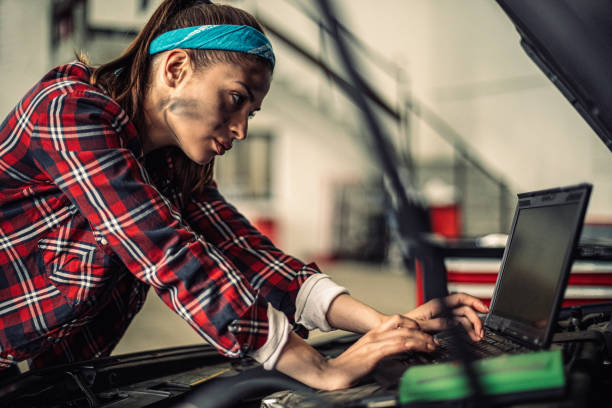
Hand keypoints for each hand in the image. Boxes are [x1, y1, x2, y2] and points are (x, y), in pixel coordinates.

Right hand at [321, 314, 437, 389]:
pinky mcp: (373, 354)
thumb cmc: (349, 366)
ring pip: (403, 335)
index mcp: (373, 333)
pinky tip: (418, 348)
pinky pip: (395, 346)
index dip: (414, 324)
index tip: (425, 333)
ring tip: (432, 346)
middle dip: (422, 332)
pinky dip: (409, 346)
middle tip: (433, 341)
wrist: (331, 372)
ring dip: (421, 340)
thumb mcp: (367, 353)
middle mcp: (374, 335)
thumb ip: (381, 348)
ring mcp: (373, 344)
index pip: (397, 320)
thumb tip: (396, 351)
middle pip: (404, 326)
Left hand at [404, 293, 488, 340]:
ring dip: (473, 327)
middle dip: (476, 320)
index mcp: (438, 304)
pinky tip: (471, 336)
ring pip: (463, 317)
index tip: (484, 309)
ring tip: (478, 337)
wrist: (399, 331)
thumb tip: (454, 323)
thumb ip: (440, 323)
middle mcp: (442, 307)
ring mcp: (443, 314)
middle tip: (481, 332)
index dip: (474, 302)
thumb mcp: (424, 326)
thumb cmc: (407, 326)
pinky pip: (459, 324)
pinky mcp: (442, 322)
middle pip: (465, 309)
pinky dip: (467, 330)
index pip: (460, 298)